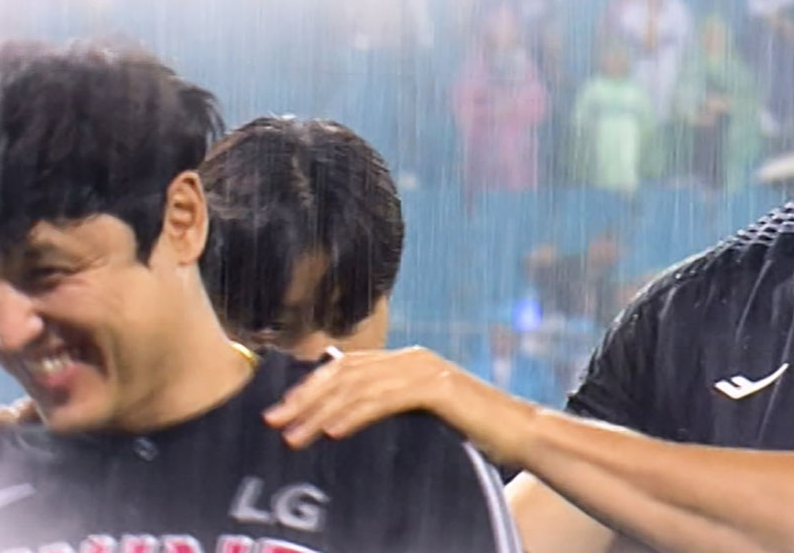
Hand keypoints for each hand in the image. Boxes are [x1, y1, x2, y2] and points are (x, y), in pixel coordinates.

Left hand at [262, 346, 537, 462]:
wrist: (520, 433)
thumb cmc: (473, 432)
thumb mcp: (422, 419)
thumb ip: (391, 412)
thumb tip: (343, 427)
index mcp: (405, 362)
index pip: (345, 368)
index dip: (309, 388)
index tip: (280, 411)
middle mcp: (411, 358)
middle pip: (344, 373)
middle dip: (304, 397)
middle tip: (273, 421)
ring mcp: (425, 369)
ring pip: (359, 386)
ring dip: (321, 412)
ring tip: (296, 436)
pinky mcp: (438, 388)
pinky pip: (386, 399)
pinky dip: (356, 414)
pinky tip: (334, 430)